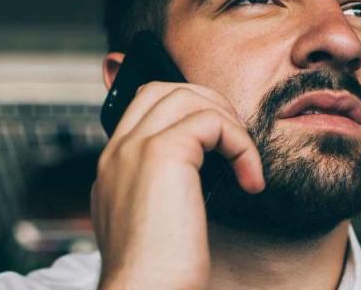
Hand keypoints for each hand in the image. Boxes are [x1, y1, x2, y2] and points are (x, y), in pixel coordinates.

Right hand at [92, 82, 264, 288]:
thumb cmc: (155, 274)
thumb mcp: (151, 223)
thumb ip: (159, 190)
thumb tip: (192, 174)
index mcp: (112, 167)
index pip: (143, 107)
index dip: (186, 112)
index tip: (217, 144)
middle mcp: (117, 151)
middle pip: (164, 90)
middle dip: (209, 106)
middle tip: (236, 146)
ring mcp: (135, 148)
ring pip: (187, 97)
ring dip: (228, 124)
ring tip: (244, 162)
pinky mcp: (163, 153)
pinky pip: (212, 121)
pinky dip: (240, 145)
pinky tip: (249, 179)